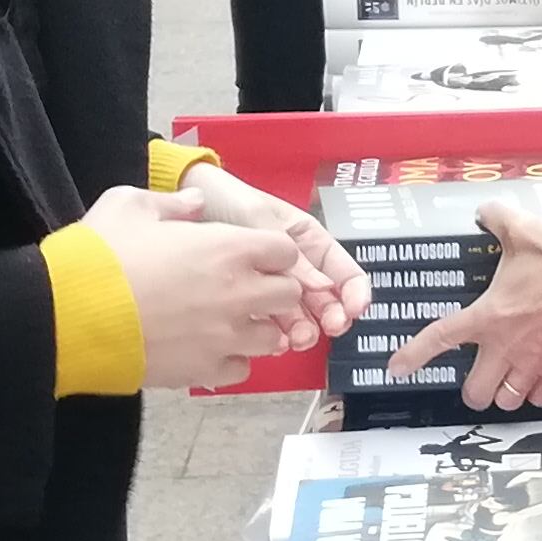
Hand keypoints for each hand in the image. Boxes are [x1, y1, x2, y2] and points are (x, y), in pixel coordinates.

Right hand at [81, 187, 312, 382]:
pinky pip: (242, 369)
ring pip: (273, 337)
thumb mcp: (129, 205)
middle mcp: (239, 294)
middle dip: (272, 290)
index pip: (286, 250)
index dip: (271, 252)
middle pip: (288, 295)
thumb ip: (173, 202)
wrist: (70, 316)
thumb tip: (196, 201)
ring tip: (227, 323)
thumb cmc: (101, 255)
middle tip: (243, 288)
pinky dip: (232, 360)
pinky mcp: (206, 371)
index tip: (252, 254)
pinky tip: (208, 349)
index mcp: (229, 248)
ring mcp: (226, 337)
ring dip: (256, 328)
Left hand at [152, 163, 368, 342]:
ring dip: (304, 331)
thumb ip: (289, 253)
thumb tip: (322, 287)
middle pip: (326, 301)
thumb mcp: (260, 220)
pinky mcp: (250, 303)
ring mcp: (274, 288)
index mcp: (308, 242)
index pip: (345, 271)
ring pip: (300, 317)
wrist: (186, 203)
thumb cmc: (226, 199)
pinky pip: (269, 324)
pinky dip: (273, 336)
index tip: (353, 309)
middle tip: (327, 329)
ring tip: (296, 339)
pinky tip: (271, 341)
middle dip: (331, 317)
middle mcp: (297, 268)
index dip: (355, 292)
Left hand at [391, 199, 541, 412]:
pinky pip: (540, 397)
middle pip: (475, 392)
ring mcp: (535, 363)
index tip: (398, 367)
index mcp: (488, 316)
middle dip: (472, 389)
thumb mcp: (524, 230)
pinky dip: (536, 393)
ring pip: (507, 401)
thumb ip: (498, 219)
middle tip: (477, 377)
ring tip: (506, 381)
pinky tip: (536, 381)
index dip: (413, 356)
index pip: (440, 339)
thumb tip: (486, 211)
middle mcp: (507, 347)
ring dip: (503, 393)